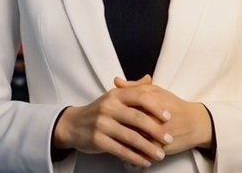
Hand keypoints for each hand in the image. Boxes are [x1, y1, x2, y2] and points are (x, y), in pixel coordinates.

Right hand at [52, 75, 172, 167]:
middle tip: (169, 139)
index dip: (156, 107)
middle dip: (156, 130)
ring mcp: (102, 124)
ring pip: (131, 137)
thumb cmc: (98, 110)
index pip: (140, 97)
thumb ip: (132, 88)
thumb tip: (149, 79)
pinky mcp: (97, 140)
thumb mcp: (113, 96)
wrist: (72, 124)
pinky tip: (144, 161)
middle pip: (138, 118)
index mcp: (115, 95)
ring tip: (160, 154)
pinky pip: (120, 150)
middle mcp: (108, 107)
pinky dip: (135, 157)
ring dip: (148, 147)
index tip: (168, 117)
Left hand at [113, 75, 213, 156]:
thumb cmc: (174, 105)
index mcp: (149, 104)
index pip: (125, 107)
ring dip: (121, 142)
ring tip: (113, 140)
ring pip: (132, 142)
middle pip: (126, 126)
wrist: (195, 123)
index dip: (114, 110)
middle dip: (116, 128)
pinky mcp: (160, 149)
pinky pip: (141, 154)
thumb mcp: (155, 91)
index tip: (107, 112)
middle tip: (106, 127)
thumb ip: (134, 87)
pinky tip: (125, 151)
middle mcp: (153, 120)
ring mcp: (156, 137)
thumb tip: (116, 81)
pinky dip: (132, 154)